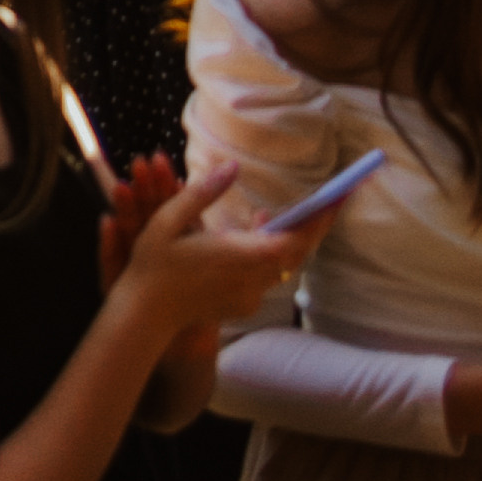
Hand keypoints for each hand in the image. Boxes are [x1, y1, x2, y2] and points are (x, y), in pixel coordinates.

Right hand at [106, 154, 321, 348]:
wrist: (144, 314)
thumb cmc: (154, 264)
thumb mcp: (169, 220)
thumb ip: (204, 192)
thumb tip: (233, 166)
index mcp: (239, 255)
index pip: (294, 238)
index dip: (318, 219)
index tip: (337, 199)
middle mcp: (252, 279)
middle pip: (297, 252)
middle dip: (315, 227)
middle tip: (331, 204)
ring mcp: (250, 296)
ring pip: (282, 265)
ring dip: (289, 240)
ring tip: (289, 215)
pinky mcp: (243, 305)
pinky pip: (266, 277)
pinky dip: (269, 255)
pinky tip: (255, 238)